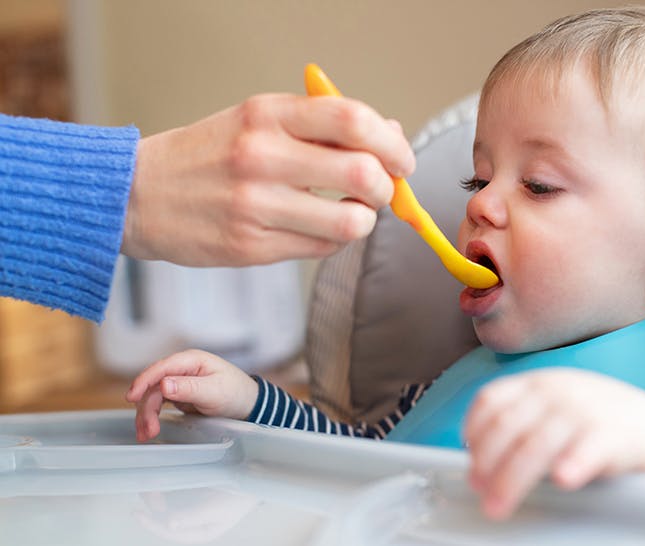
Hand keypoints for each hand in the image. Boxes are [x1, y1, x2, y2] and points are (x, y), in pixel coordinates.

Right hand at [123, 93, 414, 265]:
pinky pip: (321, 249)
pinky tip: (320, 229)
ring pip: (350, 222)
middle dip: (388, 187)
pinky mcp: (250, 247)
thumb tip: (390, 136)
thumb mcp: (258, 120)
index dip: (391, 143)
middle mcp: (261, 156)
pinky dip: (334, 240)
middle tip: (383, 190)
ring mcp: (255, 206)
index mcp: (267, 115)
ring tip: (352, 213)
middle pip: (363, 173)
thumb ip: (322, 126)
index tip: (401, 159)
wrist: (138, 194)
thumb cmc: (208, 155)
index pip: (352, 120)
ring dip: (365, 220)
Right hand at [126, 349, 257, 440]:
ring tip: (147, 434)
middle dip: (147, 407)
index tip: (131, 397)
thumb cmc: (236, 393)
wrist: (247, 404)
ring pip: (153, 395)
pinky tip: (148, 428)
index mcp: (192, 360)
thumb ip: (189, 388)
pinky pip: (159, 403)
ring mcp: (179, 380)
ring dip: (146, 414)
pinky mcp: (178, 393)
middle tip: (148, 430)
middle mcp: (182, 368)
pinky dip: (152, 415)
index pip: (162, 367)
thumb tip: (163, 385)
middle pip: (154, 385)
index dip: (145, 381)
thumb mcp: (214, 392)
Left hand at [464, 368, 644, 519]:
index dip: (475, 433)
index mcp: (537, 383)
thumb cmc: (594, 424)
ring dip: (513, 478)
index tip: (469, 464)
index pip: (492, 400)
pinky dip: (574, 463)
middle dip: (488, 463)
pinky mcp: (615, 433)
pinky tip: (563, 480)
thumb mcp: (554, 410)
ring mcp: (585, 410)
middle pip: (509, 426)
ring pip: (537, 443)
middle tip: (480, 493)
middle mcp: (556, 391)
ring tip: (499, 505)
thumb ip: (520, 424)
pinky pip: (589, 448)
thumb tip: (477, 465)